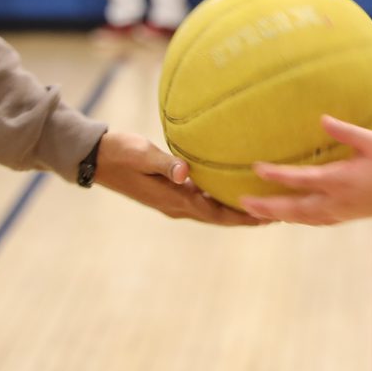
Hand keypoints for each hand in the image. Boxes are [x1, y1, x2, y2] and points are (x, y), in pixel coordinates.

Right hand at [92, 129, 269, 226]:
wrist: (95, 157)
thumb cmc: (119, 152)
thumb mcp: (142, 154)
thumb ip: (165, 163)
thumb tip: (185, 173)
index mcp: (173, 200)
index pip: (216, 214)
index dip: (241, 218)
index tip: (266, 218)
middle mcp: (175, 205)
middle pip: (219, 217)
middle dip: (246, 218)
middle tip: (276, 215)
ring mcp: (172, 200)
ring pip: (211, 210)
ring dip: (235, 210)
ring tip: (261, 205)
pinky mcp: (169, 191)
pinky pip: (201, 200)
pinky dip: (220, 199)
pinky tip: (231, 189)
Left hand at [241, 116, 371, 225]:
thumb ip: (345, 130)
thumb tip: (320, 118)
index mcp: (340, 179)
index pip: (299, 179)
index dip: (275, 175)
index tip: (256, 168)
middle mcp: (337, 200)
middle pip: (293, 208)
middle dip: (266, 207)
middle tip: (241, 203)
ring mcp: (341, 212)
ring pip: (302, 218)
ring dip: (277, 216)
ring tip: (255, 212)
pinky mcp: (347, 217)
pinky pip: (315, 221)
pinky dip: (297, 219)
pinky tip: (288, 216)